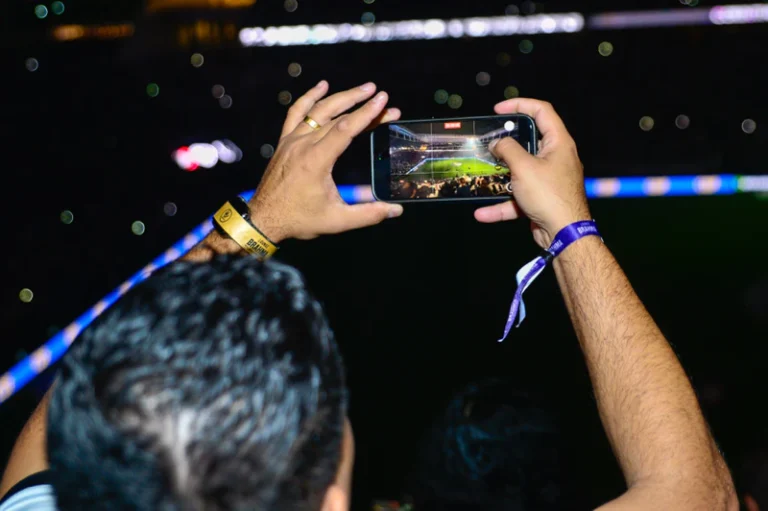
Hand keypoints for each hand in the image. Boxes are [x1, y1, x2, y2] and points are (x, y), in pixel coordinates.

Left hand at [247, 81, 403, 242]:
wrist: (263, 219)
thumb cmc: (299, 220)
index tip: (383, 100)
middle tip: (381, 95)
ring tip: (363, 89)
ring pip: (318, 110)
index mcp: (316, 160)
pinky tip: (322, 86)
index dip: (366, 113)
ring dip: (341, 97)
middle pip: (336, 116)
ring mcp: (291, 140)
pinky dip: (310, 97)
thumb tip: (396, 210)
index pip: (345, 129)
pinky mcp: (284, 141)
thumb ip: (368, 214)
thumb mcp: (337, 221)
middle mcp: (302, 144)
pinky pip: (296, 112)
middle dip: (361, 104)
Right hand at [474, 98, 590, 248]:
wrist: (564, 234)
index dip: (520, 105)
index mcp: (558, 142)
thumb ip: (507, 149)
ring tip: (482, 174)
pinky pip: (518, 197)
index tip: (498, 109)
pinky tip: (482, 213)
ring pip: (520, 171)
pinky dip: (502, 205)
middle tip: (488, 142)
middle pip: (529, 141)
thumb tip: (497, 144)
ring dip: (501, 176)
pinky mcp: (541, 199)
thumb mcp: (524, 167)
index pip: (542, 111)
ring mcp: (548, 180)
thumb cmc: (548, 195)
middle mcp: (556, 158)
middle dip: (506, 143)